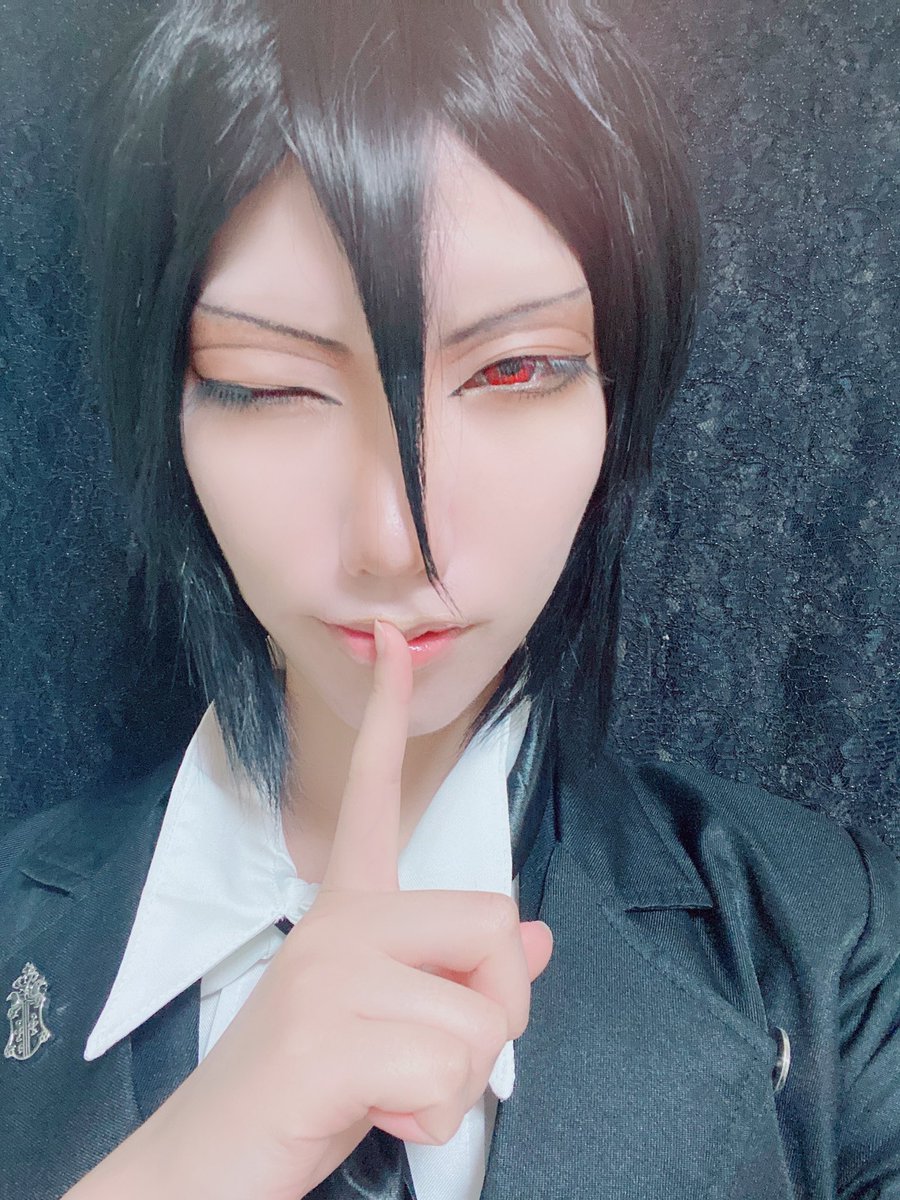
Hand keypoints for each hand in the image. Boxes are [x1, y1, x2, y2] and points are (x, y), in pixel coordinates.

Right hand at [65, 619, 552, 1199]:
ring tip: (387, 1092)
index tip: (393, 636)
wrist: (208, 1170)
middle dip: (492, 1009)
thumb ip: (461, 973)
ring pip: (483, 1016)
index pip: (376, 791)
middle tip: (426, 1056)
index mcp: (350, 908)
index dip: (390, 713)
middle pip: (494, 923)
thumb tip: (537, 934)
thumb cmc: (309, 1090)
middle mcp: (339, 920)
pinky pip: (449, 1071)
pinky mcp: (325, 1034)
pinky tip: (374, 1118)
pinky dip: (431, 1120)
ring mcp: (328, 970)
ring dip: (458, 1080)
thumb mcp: (394, 1022)